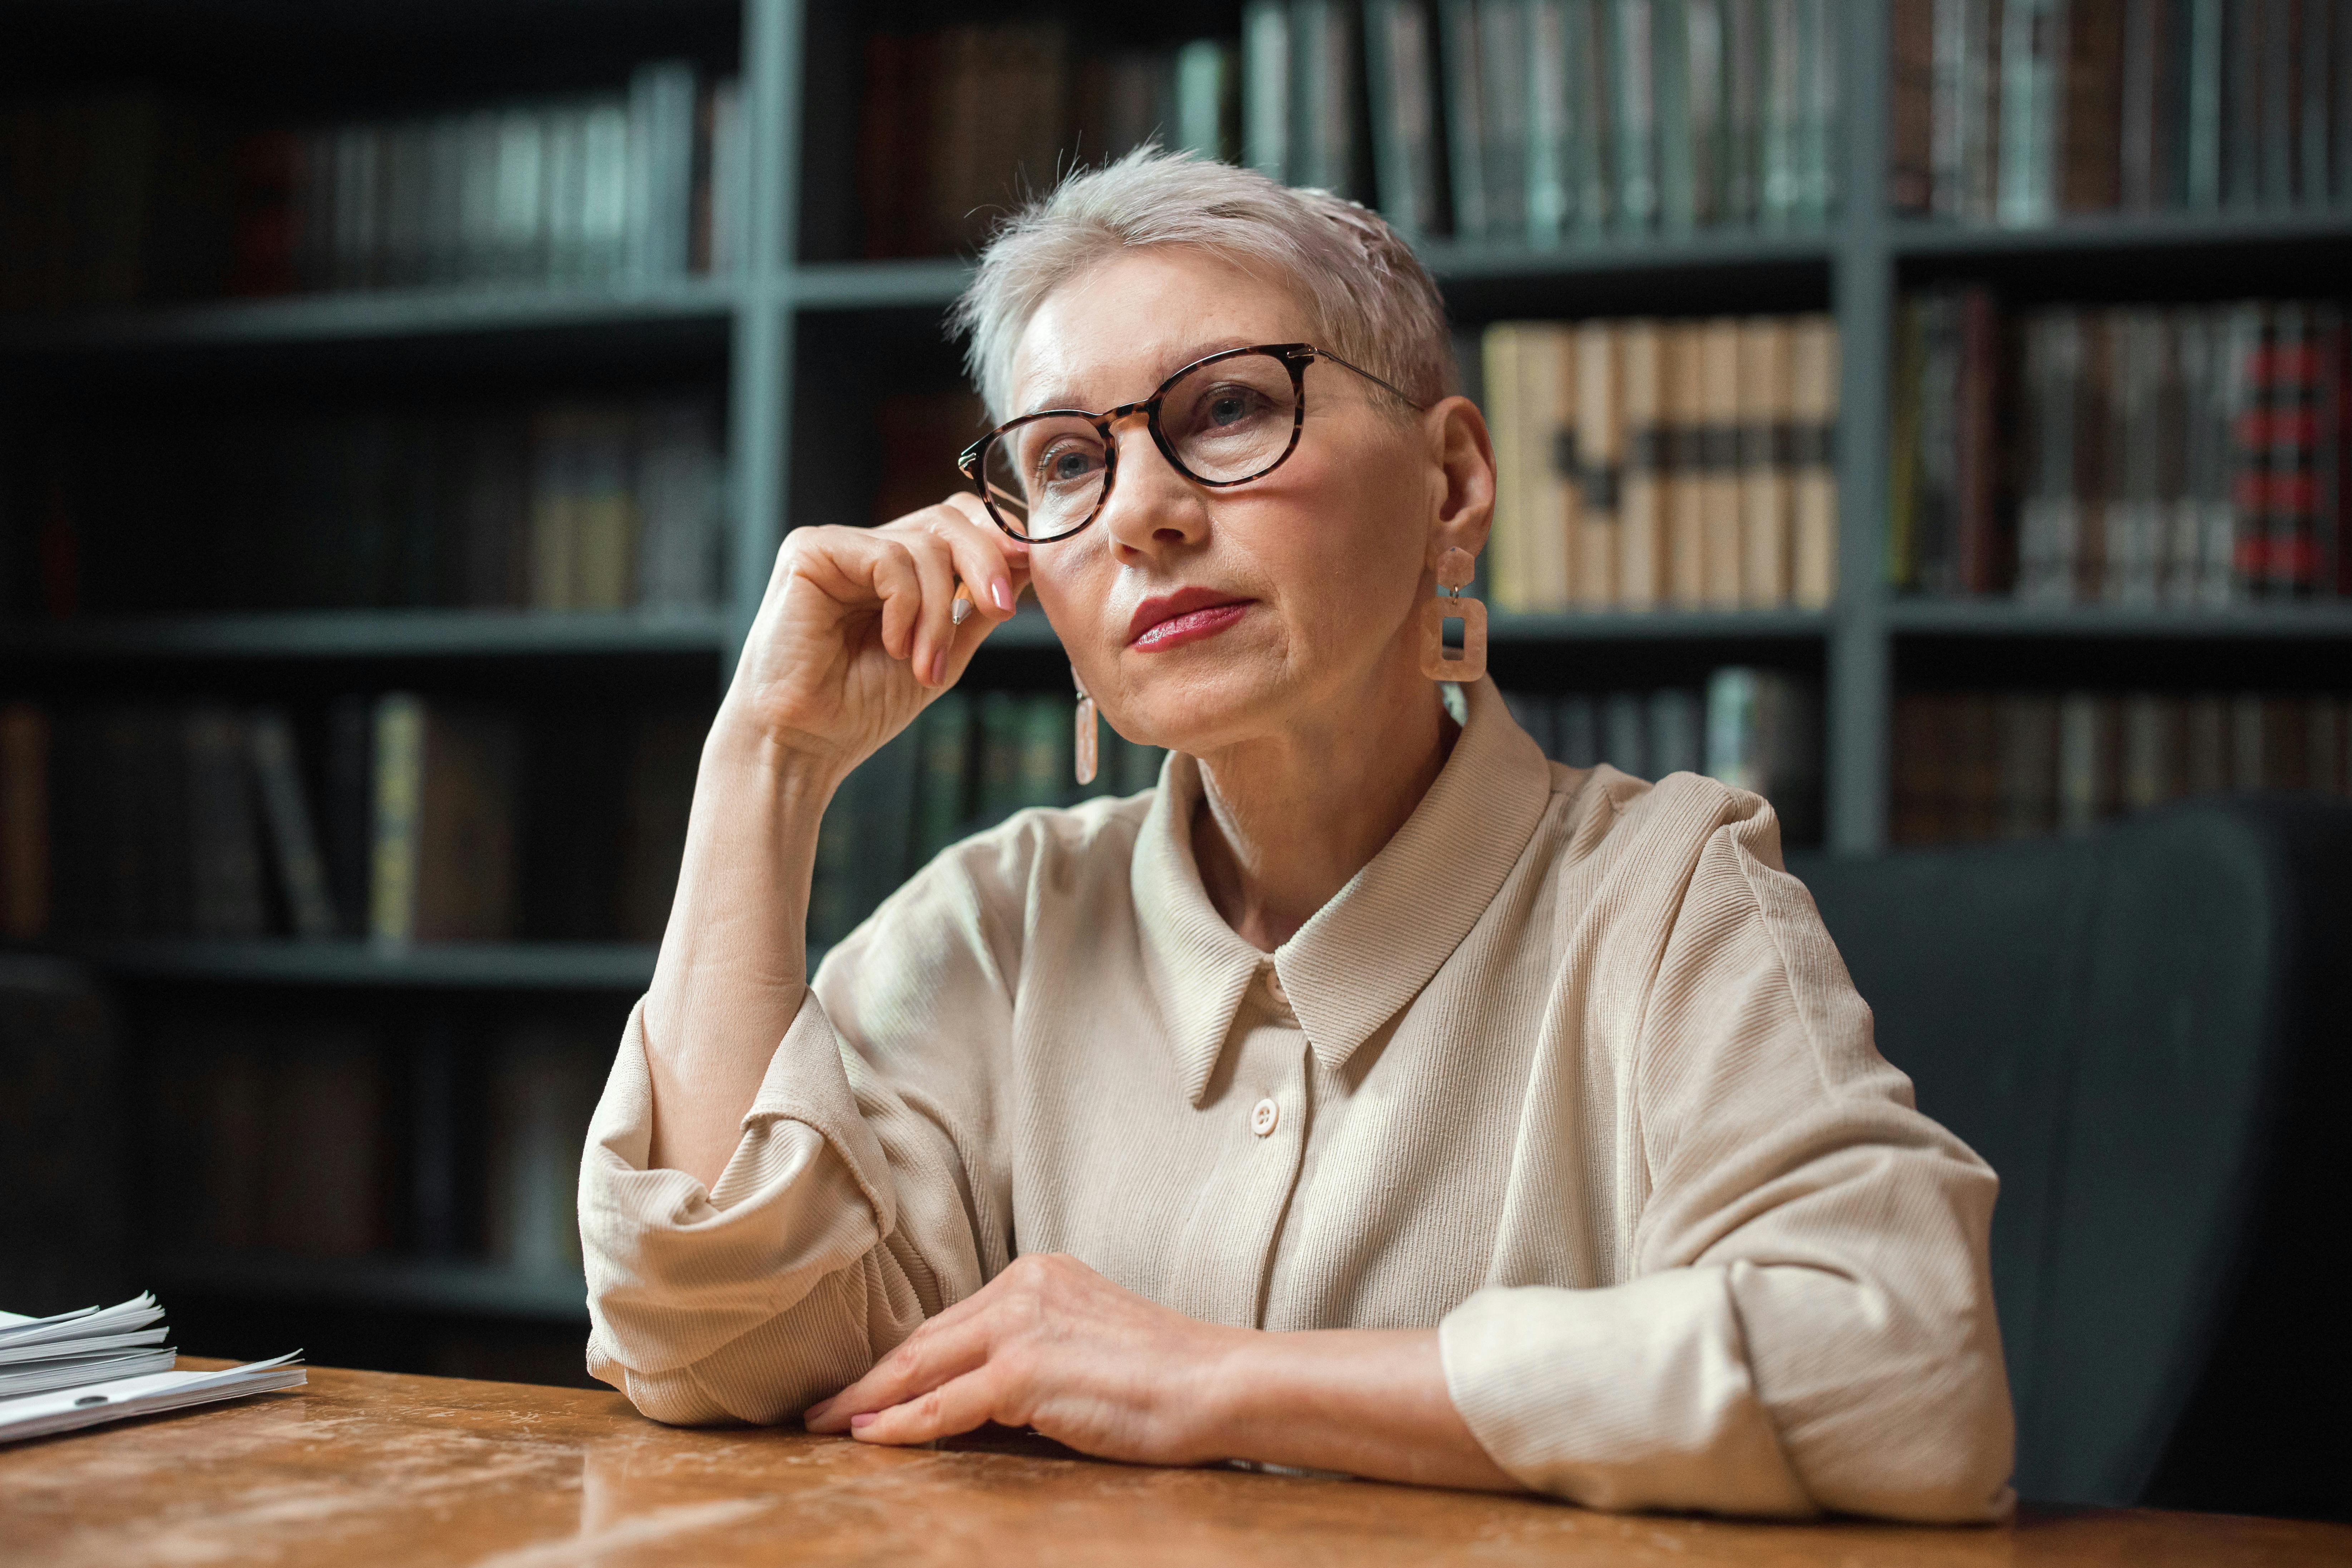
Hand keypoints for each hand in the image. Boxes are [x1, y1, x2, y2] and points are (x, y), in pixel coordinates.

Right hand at [723, 492, 1031, 779]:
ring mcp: (838, 547)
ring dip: (940, 611)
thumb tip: (1028, 563)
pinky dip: (906, 606)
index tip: (1026, 575)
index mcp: (896, 570)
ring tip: (925, 665)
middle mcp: (866, 549)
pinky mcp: (811, 551)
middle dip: (986, 562)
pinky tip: (891, 646)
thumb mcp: (943, 653)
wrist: (804, 743)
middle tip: (1001, 608)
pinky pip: (888, 558)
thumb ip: (978, 607)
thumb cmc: (861, 707)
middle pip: (947, 519)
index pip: (957, 526)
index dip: (997, 543)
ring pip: (924, 544)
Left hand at [802, 1254, 1245, 1465]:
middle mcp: (1024, 1286)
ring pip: (923, 1367)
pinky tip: (868, 1437)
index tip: (862, 1383)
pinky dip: (901, 1425)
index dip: (901, 1358)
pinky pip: (944, 1405)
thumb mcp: (1083, 1350)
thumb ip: (1027, 1359)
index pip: (952, 1322)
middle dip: (869, 1378)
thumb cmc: (1161, 1378)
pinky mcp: (1025, 1369)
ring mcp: (1022, 1324)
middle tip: (820, 1406)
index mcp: (1039, 1275)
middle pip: (926, 1339)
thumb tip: (967, 1398)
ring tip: (825, 1424)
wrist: (1215, 1383)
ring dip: (868, 1400)